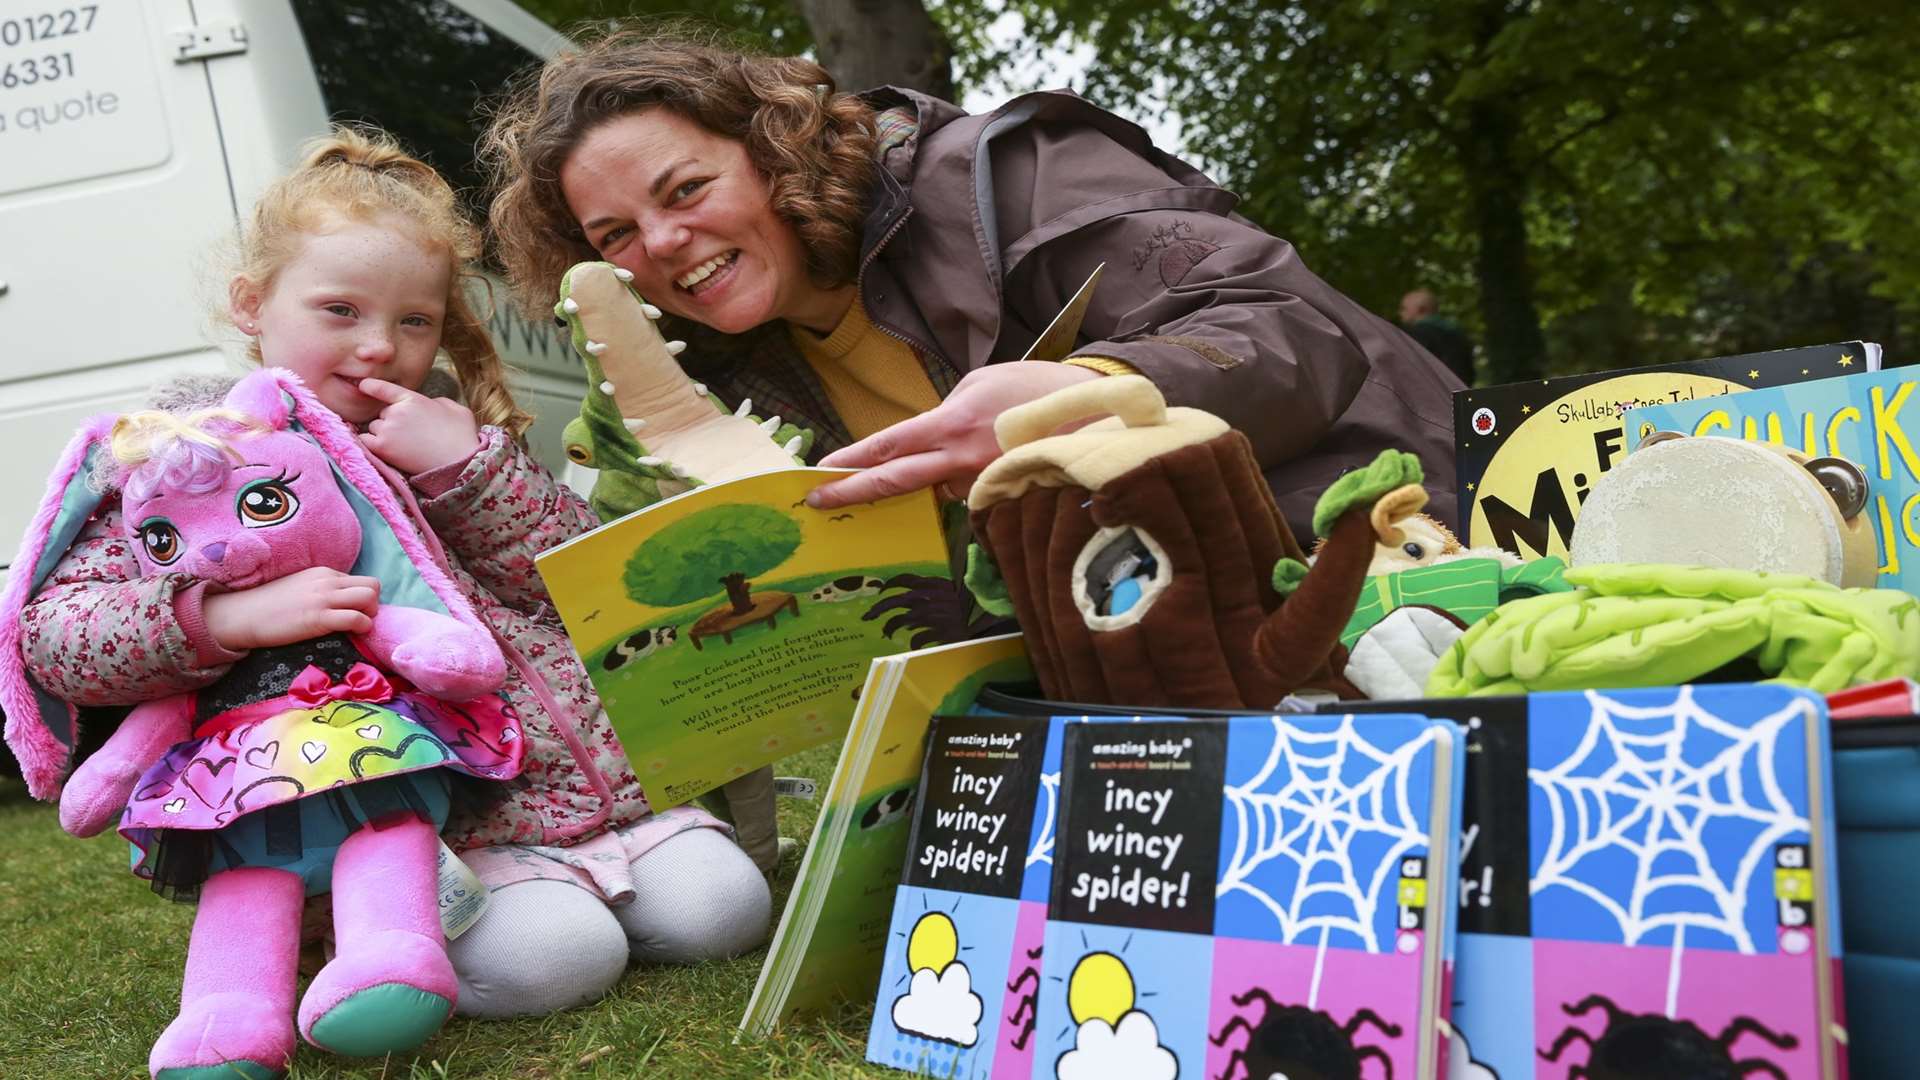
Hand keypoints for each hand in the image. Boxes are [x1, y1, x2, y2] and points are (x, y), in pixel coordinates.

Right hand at [203, 567, 380, 649]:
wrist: (243, 615)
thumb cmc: (269, 605)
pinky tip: (354, 634)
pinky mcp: (319, 618)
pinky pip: (357, 618)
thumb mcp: (301, 587)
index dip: (363, 598)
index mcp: (324, 573)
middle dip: (374, 603)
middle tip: (361, 619)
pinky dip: (363, 627)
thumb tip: (340, 602)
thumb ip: (322, 590)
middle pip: (373, 585)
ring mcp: (323, 598)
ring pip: (370, 598)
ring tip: (358, 627)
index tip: (355, 612)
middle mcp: (327, 581)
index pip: (361, 580)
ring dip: (371, 615)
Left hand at [356, 377, 481, 475]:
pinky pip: (365, 441)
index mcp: (413, 399)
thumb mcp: (455, 408)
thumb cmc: (462, 436)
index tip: (363, 385)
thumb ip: (437, 402)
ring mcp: (388, 430)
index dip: (370, 386)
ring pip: (373, 427)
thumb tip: (430, 405)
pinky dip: (371, 444)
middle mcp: (397, 412)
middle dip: (391, 420)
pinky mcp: (383, 448)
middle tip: (409, 433)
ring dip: (383, 433)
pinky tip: (383, 449)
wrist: (460, 462)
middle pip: (382, 413)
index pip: (383, 388)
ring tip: (403, 444)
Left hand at [808, 363, 1102, 508]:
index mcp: (951, 425)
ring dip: (941, 472)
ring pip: (940, 487)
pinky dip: (970, 477)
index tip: (821, 473)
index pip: (889, 447)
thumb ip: (945, 416)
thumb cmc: (1034, 389)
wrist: (1093, 412)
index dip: (852, 462)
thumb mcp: (979, 384)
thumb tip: (928, 442)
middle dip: (855, 492)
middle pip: (896, 482)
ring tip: (979, 445)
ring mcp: (981, 484)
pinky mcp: (1000, 498)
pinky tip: (993, 458)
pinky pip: (970, 492)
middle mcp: (961, 461)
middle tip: (819, 501)